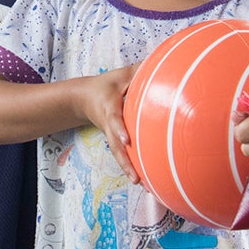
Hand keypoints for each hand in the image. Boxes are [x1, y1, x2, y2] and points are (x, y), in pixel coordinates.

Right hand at [80, 65, 137, 181]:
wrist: (84, 98)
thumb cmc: (107, 85)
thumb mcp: (121, 74)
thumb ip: (140, 71)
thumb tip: (165, 64)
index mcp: (109, 107)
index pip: (114, 119)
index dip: (119, 129)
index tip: (127, 140)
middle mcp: (109, 124)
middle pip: (115, 146)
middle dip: (125, 161)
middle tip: (136, 178)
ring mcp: (111, 135)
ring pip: (118, 154)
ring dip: (128, 169)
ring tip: (141, 185)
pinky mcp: (115, 141)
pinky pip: (122, 155)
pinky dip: (130, 168)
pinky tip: (144, 181)